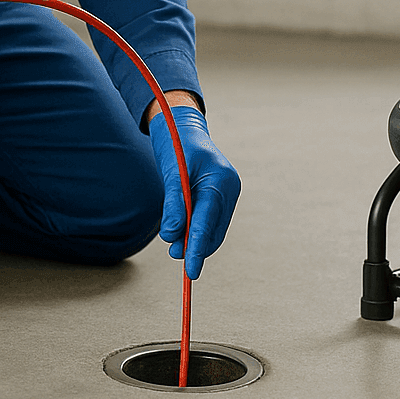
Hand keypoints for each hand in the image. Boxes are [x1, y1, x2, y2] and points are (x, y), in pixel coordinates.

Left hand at [148, 105, 239, 279]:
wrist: (182, 128)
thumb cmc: (177, 145)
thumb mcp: (173, 171)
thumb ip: (173, 202)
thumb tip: (171, 234)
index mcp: (222, 180)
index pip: (209, 220)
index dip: (199, 247)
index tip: (191, 270)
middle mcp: (229, 190)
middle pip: (214, 230)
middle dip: (195, 246)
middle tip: (174, 254)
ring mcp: (225, 195)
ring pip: (212, 230)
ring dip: (193, 241)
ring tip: (173, 245)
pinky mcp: (218, 200)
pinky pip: (208, 223)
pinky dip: (195, 232)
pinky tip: (181, 234)